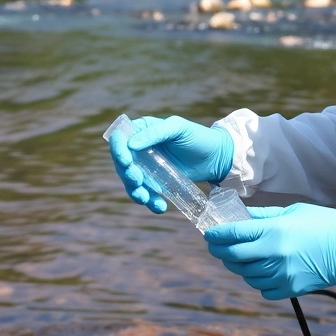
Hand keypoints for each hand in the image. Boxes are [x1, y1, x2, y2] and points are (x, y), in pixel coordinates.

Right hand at [109, 115, 234, 213]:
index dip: (118, 150)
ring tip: (146, 198)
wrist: (216, 157)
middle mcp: (140, 149)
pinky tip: (160, 207)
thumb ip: (155, 133)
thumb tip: (131, 145)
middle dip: (127, 175)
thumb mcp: (177, 128)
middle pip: (122, 164)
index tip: (127, 161)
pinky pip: (147, 193)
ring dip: (135, 192)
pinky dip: (150, 202)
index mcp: (142, 130)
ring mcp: (147, 167)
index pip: (120, 139)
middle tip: (138, 180)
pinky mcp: (157, 182)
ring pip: (131, 182)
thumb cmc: (197, 136)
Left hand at [204, 204, 335, 299]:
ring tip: (239, 256)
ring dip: (238, 266)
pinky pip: (262, 289)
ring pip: (245, 275)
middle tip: (216, 246)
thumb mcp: (293, 211)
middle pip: (234, 257)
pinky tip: (260, 270)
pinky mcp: (290, 289)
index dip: (216, 234)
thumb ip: (265, 216)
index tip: (208, 233)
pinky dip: (257, 280)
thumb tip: (241, 217)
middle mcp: (274, 255)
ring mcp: (282, 275)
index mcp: (274, 231)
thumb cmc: (326, 224)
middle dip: (219, 251)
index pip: (234, 234)